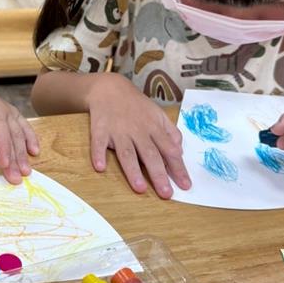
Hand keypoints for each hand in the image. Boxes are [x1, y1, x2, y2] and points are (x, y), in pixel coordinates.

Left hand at [0, 83, 39, 184]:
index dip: (3, 149)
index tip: (5, 166)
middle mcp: (0, 112)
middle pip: (11, 137)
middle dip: (15, 159)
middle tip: (17, 178)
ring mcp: (8, 112)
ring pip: (19, 133)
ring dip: (24, 153)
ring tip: (27, 171)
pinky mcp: (11, 113)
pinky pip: (24, 125)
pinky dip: (31, 138)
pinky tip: (35, 151)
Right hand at [85, 73, 190, 198]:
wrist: (109, 88)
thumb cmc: (136, 105)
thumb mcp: (158, 114)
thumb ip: (170, 132)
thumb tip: (180, 151)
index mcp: (154, 128)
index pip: (169, 150)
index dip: (178, 168)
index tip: (185, 185)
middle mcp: (138, 131)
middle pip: (150, 154)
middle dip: (159, 175)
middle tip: (166, 194)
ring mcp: (118, 131)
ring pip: (127, 152)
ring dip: (133, 170)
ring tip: (140, 188)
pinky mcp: (100, 130)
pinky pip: (98, 143)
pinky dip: (98, 154)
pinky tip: (100, 167)